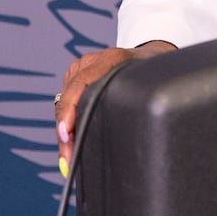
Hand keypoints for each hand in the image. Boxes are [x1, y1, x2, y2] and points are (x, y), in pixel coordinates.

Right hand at [54, 41, 174, 173]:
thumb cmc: (151, 72)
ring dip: (66, 130)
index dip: (70, 111)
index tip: (66, 134)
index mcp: (110, 59)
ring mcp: (81, 67)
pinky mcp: (75, 75)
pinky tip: (70, 141)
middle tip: (68, 160)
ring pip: (65, 103)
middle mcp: (91, 62)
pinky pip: (67, 100)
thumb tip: (129, 135)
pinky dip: (68, 121)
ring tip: (68, 155)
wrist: (150, 56)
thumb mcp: (148, 83)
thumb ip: (134, 100)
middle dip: (66, 132)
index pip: (81, 85)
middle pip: (68, 99)